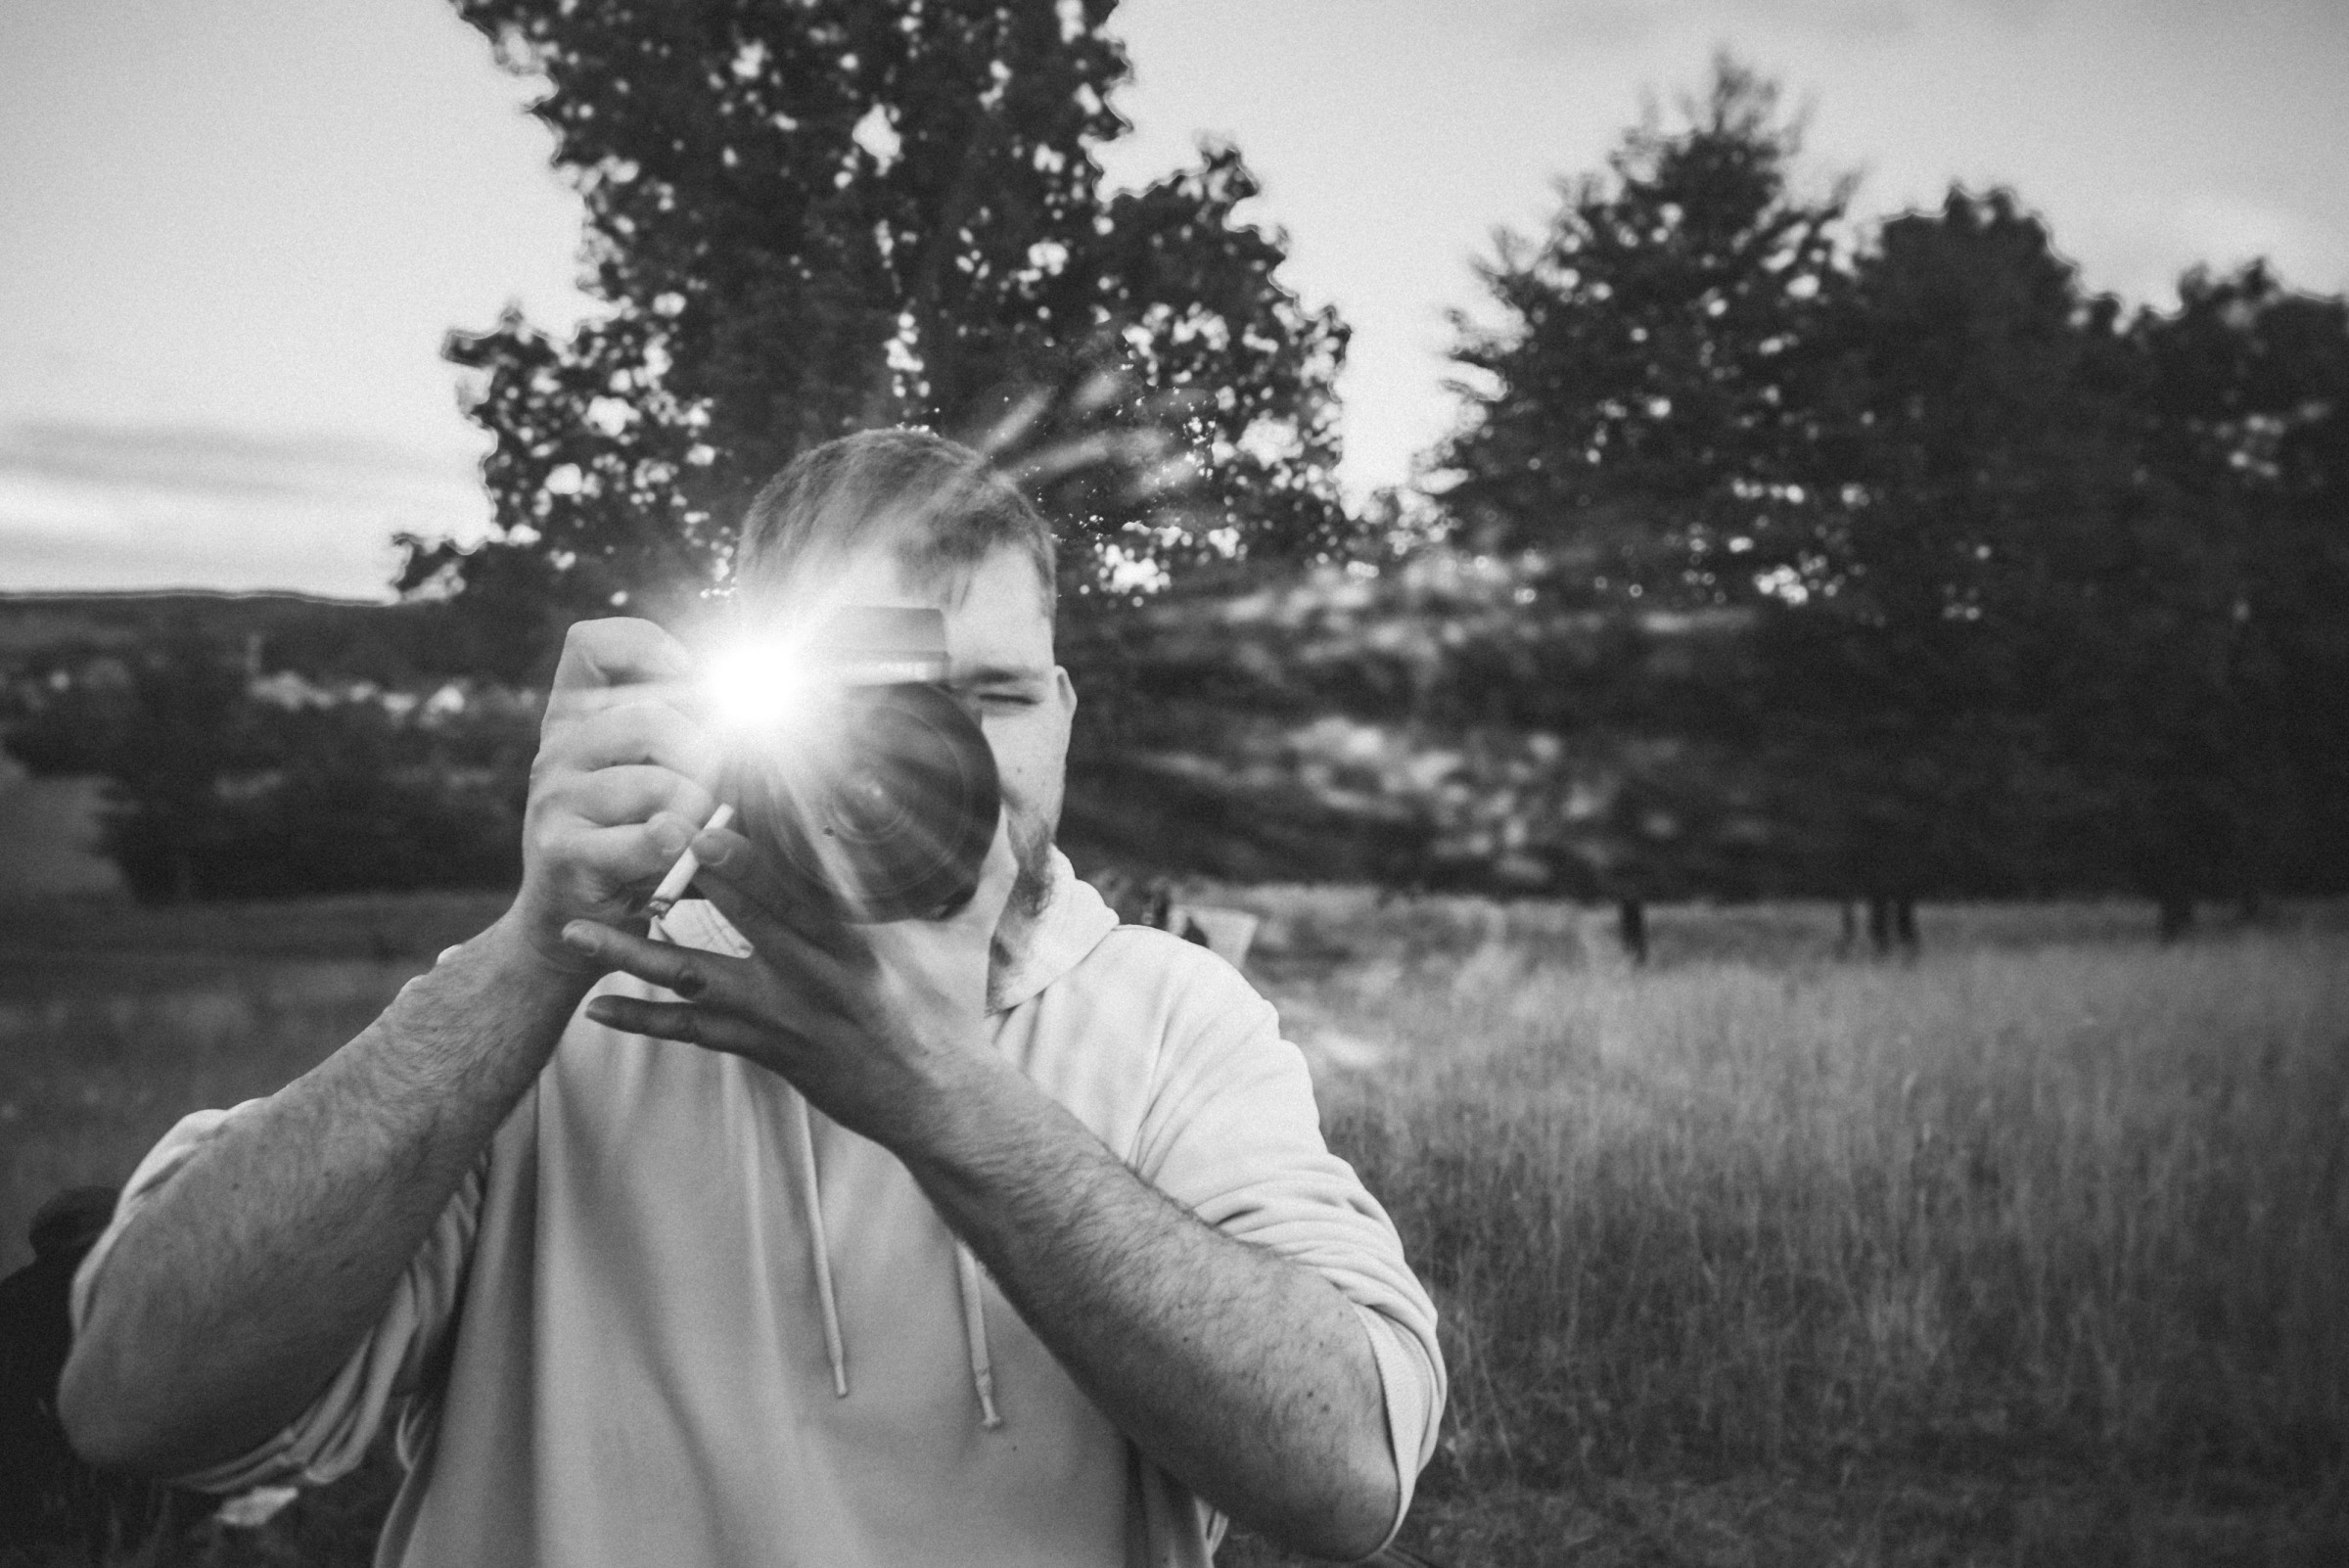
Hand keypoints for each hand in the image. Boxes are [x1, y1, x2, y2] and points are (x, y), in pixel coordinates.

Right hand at [503, 618, 721, 976]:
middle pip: (649, 716)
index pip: (591, 644)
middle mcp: (556, 751)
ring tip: (694, 832)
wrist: (570, 922)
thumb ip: (684, 732)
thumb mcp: (653, 776)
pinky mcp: (563, 851)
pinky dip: (683, 846)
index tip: (686, 680)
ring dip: (699, 811)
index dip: (645, 647)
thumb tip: (753, 697)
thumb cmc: (632, 839)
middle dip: (704, 754)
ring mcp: (554, 800)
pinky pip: (651, 835)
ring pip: (660, 781)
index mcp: (573, 720)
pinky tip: (679, 853)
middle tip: (713, 789)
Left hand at [559, 818, 1020, 1147]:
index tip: (737, 786)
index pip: (809, 870)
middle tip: (647, 826)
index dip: (770, 827)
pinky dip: (644, 1020)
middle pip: (743, 906)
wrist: (939, 1103)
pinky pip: (693, 1032)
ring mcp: (782, 1011)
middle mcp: (814, 969)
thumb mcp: (970, 934)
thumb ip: (985, 867)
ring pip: (694, 971)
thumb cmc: (952, 1011)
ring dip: (629, 950)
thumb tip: (1003, 812)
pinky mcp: (764, 1046)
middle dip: (694, 866)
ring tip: (574, 929)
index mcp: (861, 934)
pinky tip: (598, 1009)